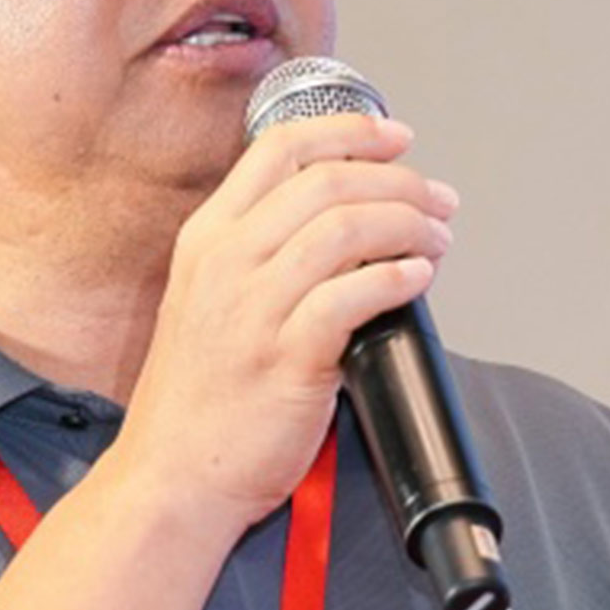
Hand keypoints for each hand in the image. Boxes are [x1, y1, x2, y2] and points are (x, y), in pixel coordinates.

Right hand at [113, 105, 456, 527]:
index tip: (395, 138)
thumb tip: (343, 225)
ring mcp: (253, 309)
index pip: (280, 148)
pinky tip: (419, 278)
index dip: (348, 132)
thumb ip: (259, 257)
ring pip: (347, 228)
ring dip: (409, 223)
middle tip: (437, 198)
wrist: (171, 478)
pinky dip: (398, 278)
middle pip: (326, 181)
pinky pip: (355, 295)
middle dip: (399, 180)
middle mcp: (226, 263)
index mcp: (206, 239)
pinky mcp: (286, 358)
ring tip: (437, 238)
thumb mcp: (206, 304)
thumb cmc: (196, 403)